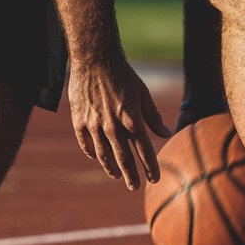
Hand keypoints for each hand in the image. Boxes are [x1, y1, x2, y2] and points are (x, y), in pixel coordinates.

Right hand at [68, 58, 171, 189]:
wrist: (95, 58)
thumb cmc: (123, 74)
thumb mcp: (144, 94)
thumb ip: (154, 117)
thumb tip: (166, 134)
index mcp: (132, 120)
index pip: (144, 151)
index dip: (150, 167)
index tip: (155, 179)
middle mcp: (113, 126)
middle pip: (124, 158)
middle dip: (131, 175)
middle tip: (134, 186)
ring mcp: (94, 124)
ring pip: (103, 154)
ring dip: (111, 167)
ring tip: (116, 176)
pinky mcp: (79, 120)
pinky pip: (85, 142)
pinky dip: (91, 152)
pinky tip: (96, 157)